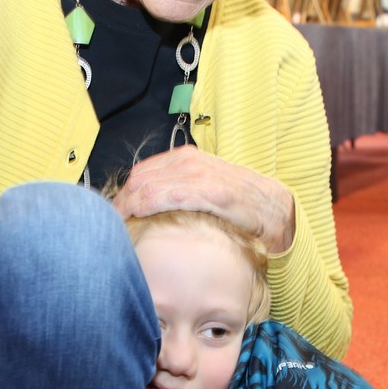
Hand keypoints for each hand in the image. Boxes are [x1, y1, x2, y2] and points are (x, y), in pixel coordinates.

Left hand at [112, 145, 296, 254]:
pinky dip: (151, 208)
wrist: (277, 210)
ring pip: (150, 187)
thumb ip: (179, 191)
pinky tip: (140, 221)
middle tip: (110, 226)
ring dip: (130, 208)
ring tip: (119, 228)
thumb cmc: (240, 204)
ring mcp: (202, 176)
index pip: (141, 173)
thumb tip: (147, 206)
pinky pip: (172, 197)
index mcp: (186, 160)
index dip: (122, 195)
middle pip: (139, 179)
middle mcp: (190, 163)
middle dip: (120, 203)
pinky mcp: (215, 193)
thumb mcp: (205, 190)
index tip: (112, 216)